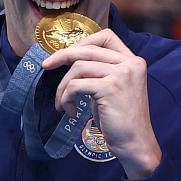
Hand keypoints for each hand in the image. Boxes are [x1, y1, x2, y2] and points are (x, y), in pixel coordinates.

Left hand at [42, 29, 159, 177]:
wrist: (135, 144)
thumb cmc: (120, 121)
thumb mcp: (113, 90)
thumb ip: (100, 73)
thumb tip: (71, 61)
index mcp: (133, 61)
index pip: (106, 37)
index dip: (83, 42)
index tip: (66, 53)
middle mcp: (130, 63)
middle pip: (87, 50)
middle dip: (62, 56)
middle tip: (46, 65)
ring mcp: (121, 74)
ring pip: (78, 67)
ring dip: (63, 86)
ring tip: (62, 103)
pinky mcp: (110, 88)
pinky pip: (76, 85)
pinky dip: (67, 98)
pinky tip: (70, 111)